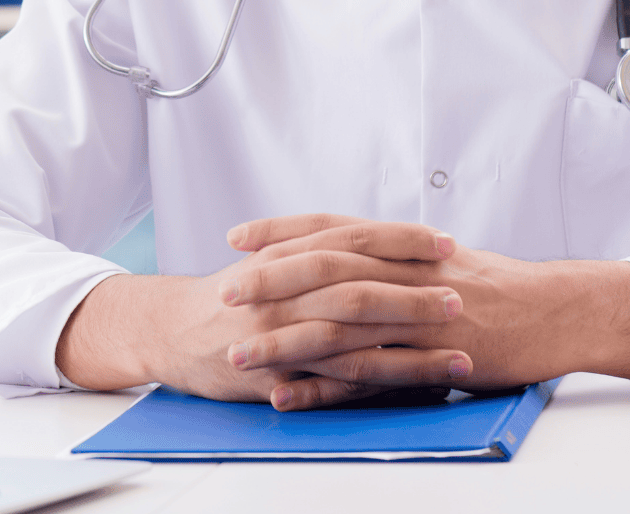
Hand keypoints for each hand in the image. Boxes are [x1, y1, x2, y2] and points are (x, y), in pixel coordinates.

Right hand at [55, 221, 468, 409]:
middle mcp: (285, 290)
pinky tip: (410, 393)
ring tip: (458, 353)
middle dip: (413, 292)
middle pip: (358, 285)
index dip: (400, 238)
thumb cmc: (228, 295)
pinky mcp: (277, 375)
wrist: (169, 330)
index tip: (443, 240)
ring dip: (410, 348)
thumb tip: (372, 242)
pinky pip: (332, 382)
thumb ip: (316, 249)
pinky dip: (375, 386)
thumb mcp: (269, 259)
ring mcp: (281, 334)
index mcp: (288, 254)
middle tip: (460, 295)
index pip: (353, 237)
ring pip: (353, 339)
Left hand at [222, 214, 629, 405]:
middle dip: (269, 278)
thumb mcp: (440, 260)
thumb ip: (393, 257)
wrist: (560, 311)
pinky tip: (289, 395)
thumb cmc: (501, 288)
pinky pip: (372, 374)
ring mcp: (421, 315)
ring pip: (341, 323)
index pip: (331, 227)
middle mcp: (408, 272)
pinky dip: (326, 386)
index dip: (281, 230)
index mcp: (404, 246)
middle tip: (224, 289)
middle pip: (326, 267)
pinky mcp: (435, 358)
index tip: (237, 236)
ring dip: (284, 338)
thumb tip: (348, 253)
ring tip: (239, 350)